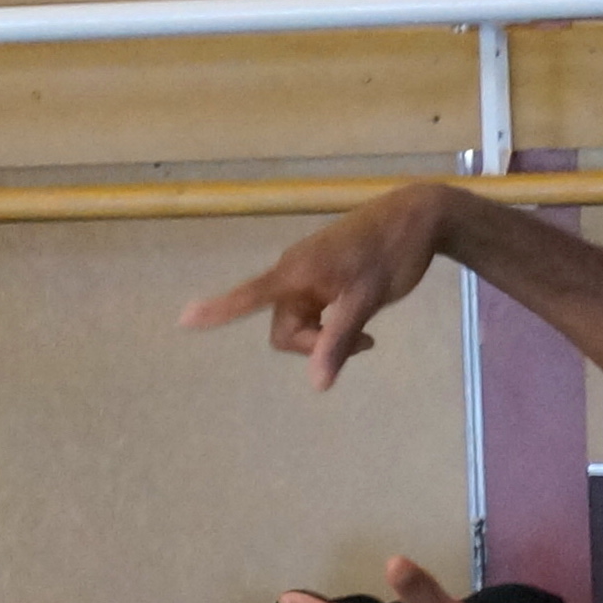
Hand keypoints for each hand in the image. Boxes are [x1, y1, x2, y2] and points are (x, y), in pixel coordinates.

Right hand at [181, 186, 450, 388]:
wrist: (419, 217)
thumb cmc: (393, 253)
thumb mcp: (367, 300)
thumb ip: (339, 341)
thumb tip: (318, 385)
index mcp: (296, 272)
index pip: (249, 296)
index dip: (216, 310)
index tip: (183, 319)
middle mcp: (294, 272)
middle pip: (283, 328)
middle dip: (313, 344)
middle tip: (360, 342)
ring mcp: (308, 274)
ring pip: (300, 324)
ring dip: (326, 337)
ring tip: (367, 333)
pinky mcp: (323, 276)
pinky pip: (314, 312)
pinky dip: (333, 325)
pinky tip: (363, 324)